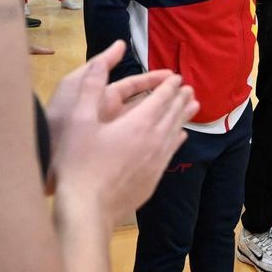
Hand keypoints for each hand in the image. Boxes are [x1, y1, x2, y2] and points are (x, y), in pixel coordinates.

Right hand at [45, 41, 198, 218]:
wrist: (88, 209)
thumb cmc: (78, 163)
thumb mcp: (78, 120)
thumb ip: (91, 88)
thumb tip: (100, 62)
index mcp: (139, 123)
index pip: (161, 98)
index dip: (169, 85)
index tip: (177, 77)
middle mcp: (155, 139)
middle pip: (174, 114)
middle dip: (181, 98)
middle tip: (189, 88)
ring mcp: (157, 161)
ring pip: (177, 133)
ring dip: (184, 117)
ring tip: (193, 107)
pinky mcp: (154, 178)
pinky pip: (172, 152)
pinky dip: (178, 139)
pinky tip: (180, 137)